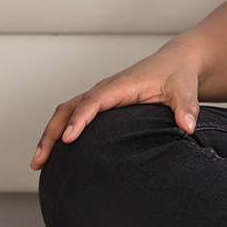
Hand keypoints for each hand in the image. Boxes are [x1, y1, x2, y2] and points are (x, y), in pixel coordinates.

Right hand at [30, 43, 201, 169]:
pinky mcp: (101, 105)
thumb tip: (188, 127)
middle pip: (68, 108)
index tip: (68, 139)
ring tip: (38, 163)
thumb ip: (187, 106)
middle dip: (51, 133)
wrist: (175, 63)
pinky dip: (59, 133)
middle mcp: (105, 89)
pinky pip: (73, 116)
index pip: (93, 101)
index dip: (80, 119)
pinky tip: (56, 157)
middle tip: (40, 160)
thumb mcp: (186, 88)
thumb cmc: (178, 75)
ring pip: (65, 113)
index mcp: (121, 85)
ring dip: (49, 136)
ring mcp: (100, 97)